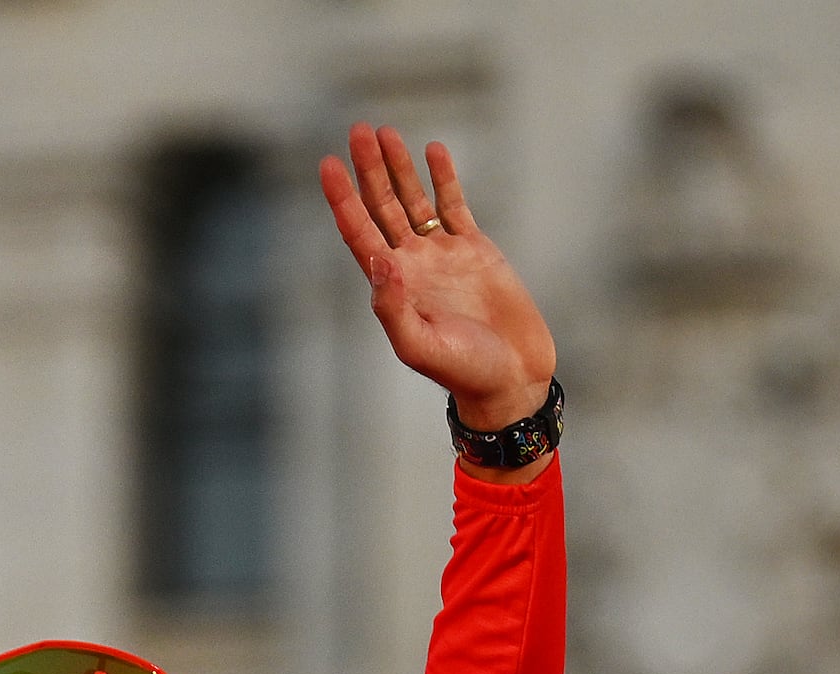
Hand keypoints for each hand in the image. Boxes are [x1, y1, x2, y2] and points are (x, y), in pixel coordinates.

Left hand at [318, 121, 557, 443]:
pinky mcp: (475, 250)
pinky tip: (433, 151)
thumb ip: (393, 307)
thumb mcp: (419, 346)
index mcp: (391, 286)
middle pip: (381, 206)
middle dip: (367, 169)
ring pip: (414, 200)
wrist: (510, 378)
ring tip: (384, 131)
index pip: (359, 232)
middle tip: (357, 130)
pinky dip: (444, 178)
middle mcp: (411, 265)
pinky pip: (455, 205)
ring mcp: (442, 255)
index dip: (342, 199)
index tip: (328, 164)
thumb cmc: (463, 372)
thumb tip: (379, 260)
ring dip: (398, 167)